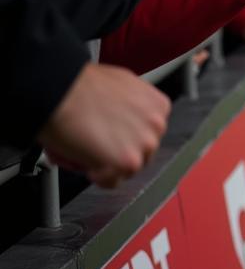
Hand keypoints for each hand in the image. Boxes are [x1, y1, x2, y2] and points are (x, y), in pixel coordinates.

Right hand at [39, 63, 169, 187]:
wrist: (62, 93)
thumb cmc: (82, 87)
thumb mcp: (122, 86)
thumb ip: (131, 104)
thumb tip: (124, 116)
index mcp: (158, 105)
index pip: (149, 133)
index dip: (127, 137)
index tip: (114, 136)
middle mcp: (157, 124)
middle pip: (142, 152)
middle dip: (119, 152)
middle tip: (98, 144)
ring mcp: (145, 144)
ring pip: (128, 170)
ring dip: (108, 165)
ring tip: (89, 149)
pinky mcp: (128, 162)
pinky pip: (112, 182)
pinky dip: (96, 176)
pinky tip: (86, 159)